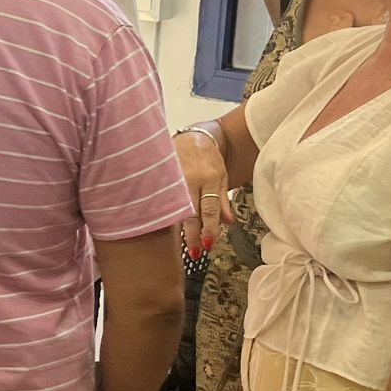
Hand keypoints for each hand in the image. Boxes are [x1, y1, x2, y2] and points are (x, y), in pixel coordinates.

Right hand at [175, 129, 230, 258]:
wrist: (191, 137)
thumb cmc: (208, 158)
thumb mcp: (222, 176)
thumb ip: (223, 200)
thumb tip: (229, 223)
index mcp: (209, 179)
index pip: (209, 209)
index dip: (209, 228)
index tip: (209, 244)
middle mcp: (190, 179)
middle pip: (191, 212)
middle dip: (193, 235)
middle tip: (195, 253)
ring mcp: (173, 179)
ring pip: (175, 208)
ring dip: (180, 229)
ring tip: (183, 245)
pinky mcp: (161, 178)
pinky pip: (163, 199)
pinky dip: (165, 214)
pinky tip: (164, 226)